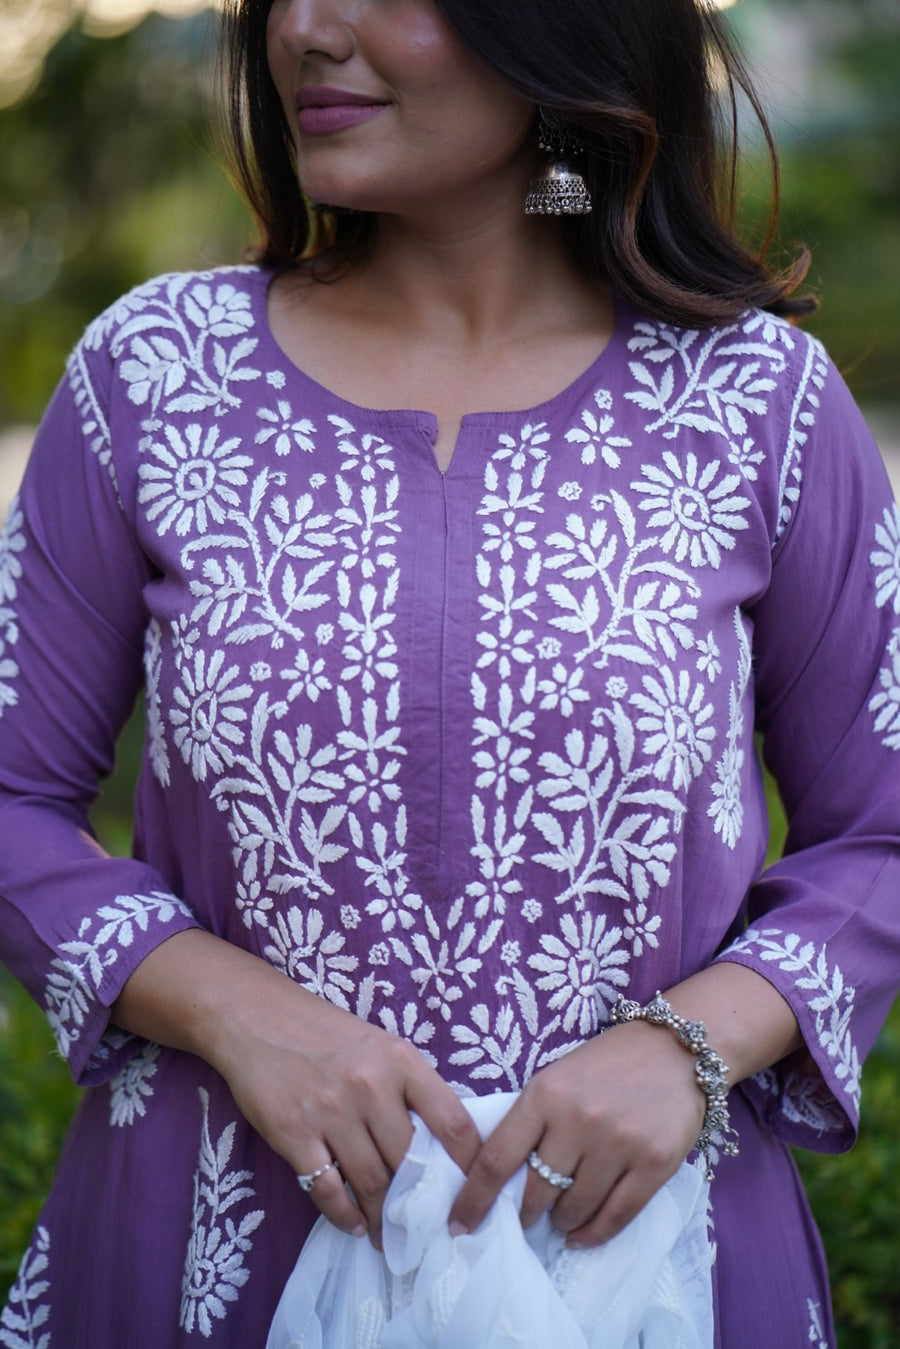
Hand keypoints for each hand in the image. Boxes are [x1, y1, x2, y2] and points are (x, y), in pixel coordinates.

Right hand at [211, 977, 481, 1248]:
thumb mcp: (380, 1045)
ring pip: (372, 1182)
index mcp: (401, 1060)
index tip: (474, 1191)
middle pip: (410, 1161)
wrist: (258, 1018)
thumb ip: (410, 1086)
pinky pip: (328, 1190)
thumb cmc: (325, 1033)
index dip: (470, 1164)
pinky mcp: (295, 1133)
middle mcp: (371, 1086)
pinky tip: (354, 1225)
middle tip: (426, 1225)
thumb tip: (442, 1142)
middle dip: (420, 1200)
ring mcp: (331, 1111)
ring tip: (388, 1234)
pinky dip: (344, 1216)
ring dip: (383, 1217)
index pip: (453, 1120)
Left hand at [447, 1020, 705, 1246]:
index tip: (459, 1227)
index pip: (496, 1159)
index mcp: (544, 1093)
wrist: (675, 1048)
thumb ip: (531, 1121)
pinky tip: (581, 1234)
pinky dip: (593, 1234)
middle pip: (536, 1192)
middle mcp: (578, 1119)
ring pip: (574, 1209)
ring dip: (561, 1220)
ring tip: (560, 1215)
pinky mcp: (654, 1163)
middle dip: (525, 1213)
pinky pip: (615, 1217)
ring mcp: (619, 1142)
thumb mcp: (556, 1078)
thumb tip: (498, 1179)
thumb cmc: (607, 1064)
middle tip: (526, 1216)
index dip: (474, 1200)